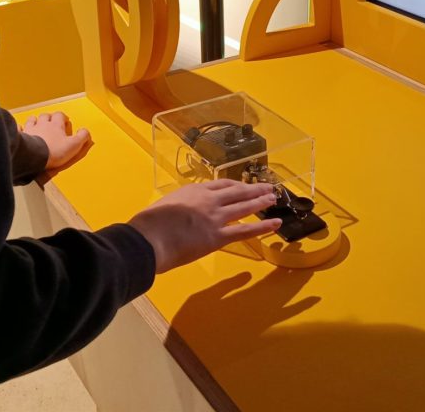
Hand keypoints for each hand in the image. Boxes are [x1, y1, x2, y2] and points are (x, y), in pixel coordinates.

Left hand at [22, 111, 91, 178]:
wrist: (34, 157)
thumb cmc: (54, 151)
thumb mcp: (73, 145)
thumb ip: (82, 137)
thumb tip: (85, 131)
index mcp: (56, 126)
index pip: (60, 115)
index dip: (62, 117)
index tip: (65, 121)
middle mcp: (43, 124)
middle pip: (46, 116)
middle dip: (49, 117)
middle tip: (51, 121)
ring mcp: (31, 129)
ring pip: (32, 119)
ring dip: (35, 120)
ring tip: (37, 123)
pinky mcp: (21, 136)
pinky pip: (20, 129)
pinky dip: (20, 128)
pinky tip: (21, 129)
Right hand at [129, 180, 281, 272]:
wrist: (148, 238)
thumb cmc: (149, 224)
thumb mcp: (165, 204)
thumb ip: (179, 206)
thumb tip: (182, 212)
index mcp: (194, 191)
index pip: (221, 185)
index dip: (236, 185)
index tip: (244, 185)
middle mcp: (208, 200)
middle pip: (237, 192)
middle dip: (254, 190)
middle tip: (267, 188)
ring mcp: (215, 218)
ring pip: (244, 207)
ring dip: (260, 202)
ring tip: (273, 199)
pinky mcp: (218, 237)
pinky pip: (245, 231)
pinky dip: (262, 227)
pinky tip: (275, 223)